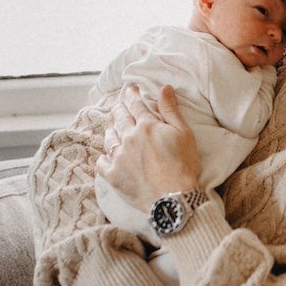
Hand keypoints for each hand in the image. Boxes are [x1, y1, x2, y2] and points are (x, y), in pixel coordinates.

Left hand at [96, 84, 200, 212]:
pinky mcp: (113, 175)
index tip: (130, 89)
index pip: (136, 105)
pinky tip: (105, 157)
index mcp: (147, 126)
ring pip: (109, 139)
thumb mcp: (184, 133)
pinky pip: (102, 162)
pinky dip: (103, 158)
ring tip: (111, 129)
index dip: (132, 95)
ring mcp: (119, 157)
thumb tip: (164, 87)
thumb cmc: (184, 165)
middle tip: (118, 106)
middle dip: (119, 110)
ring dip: (110, 131)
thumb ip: (171, 110)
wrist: (173, 197)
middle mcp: (129, 138)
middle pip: (120, 119)